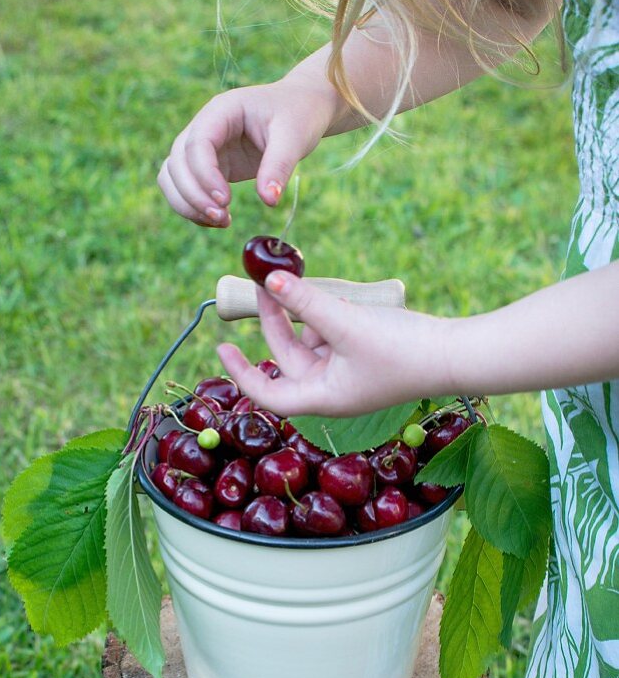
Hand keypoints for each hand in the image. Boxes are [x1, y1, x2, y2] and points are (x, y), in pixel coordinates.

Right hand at [157, 80, 337, 226]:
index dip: (205, 175)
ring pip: (172, 177)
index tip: (226, 201)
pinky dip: (194, 209)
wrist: (301, 110)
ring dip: (188, 205)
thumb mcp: (294, 137)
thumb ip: (279, 166)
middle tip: (223, 218)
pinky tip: (220, 220)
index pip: (197, 143)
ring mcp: (203, 148)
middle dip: (193, 195)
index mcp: (221, 111)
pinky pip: (185, 189)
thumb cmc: (298, 115)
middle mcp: (204, 127)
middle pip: (177, 162)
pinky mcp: (208, 166)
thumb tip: (269, 201)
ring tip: (221, 221)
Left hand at [216, 271, 451, 416]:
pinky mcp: (363, 357)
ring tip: (315, 289)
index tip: (221, 347)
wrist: (456, 354)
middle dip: (275, 321)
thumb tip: (270, 279)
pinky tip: (345, 302)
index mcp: (322, 398)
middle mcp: (331, 390)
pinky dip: (330, 316)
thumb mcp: (345, 323)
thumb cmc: (403, 350)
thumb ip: (306, 302)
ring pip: (310, 342)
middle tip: (266, 282)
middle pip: (286, 358)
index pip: (267, 395)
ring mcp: (348, 374)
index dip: (240, 372)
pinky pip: (332, 335)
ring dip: (307, 315)